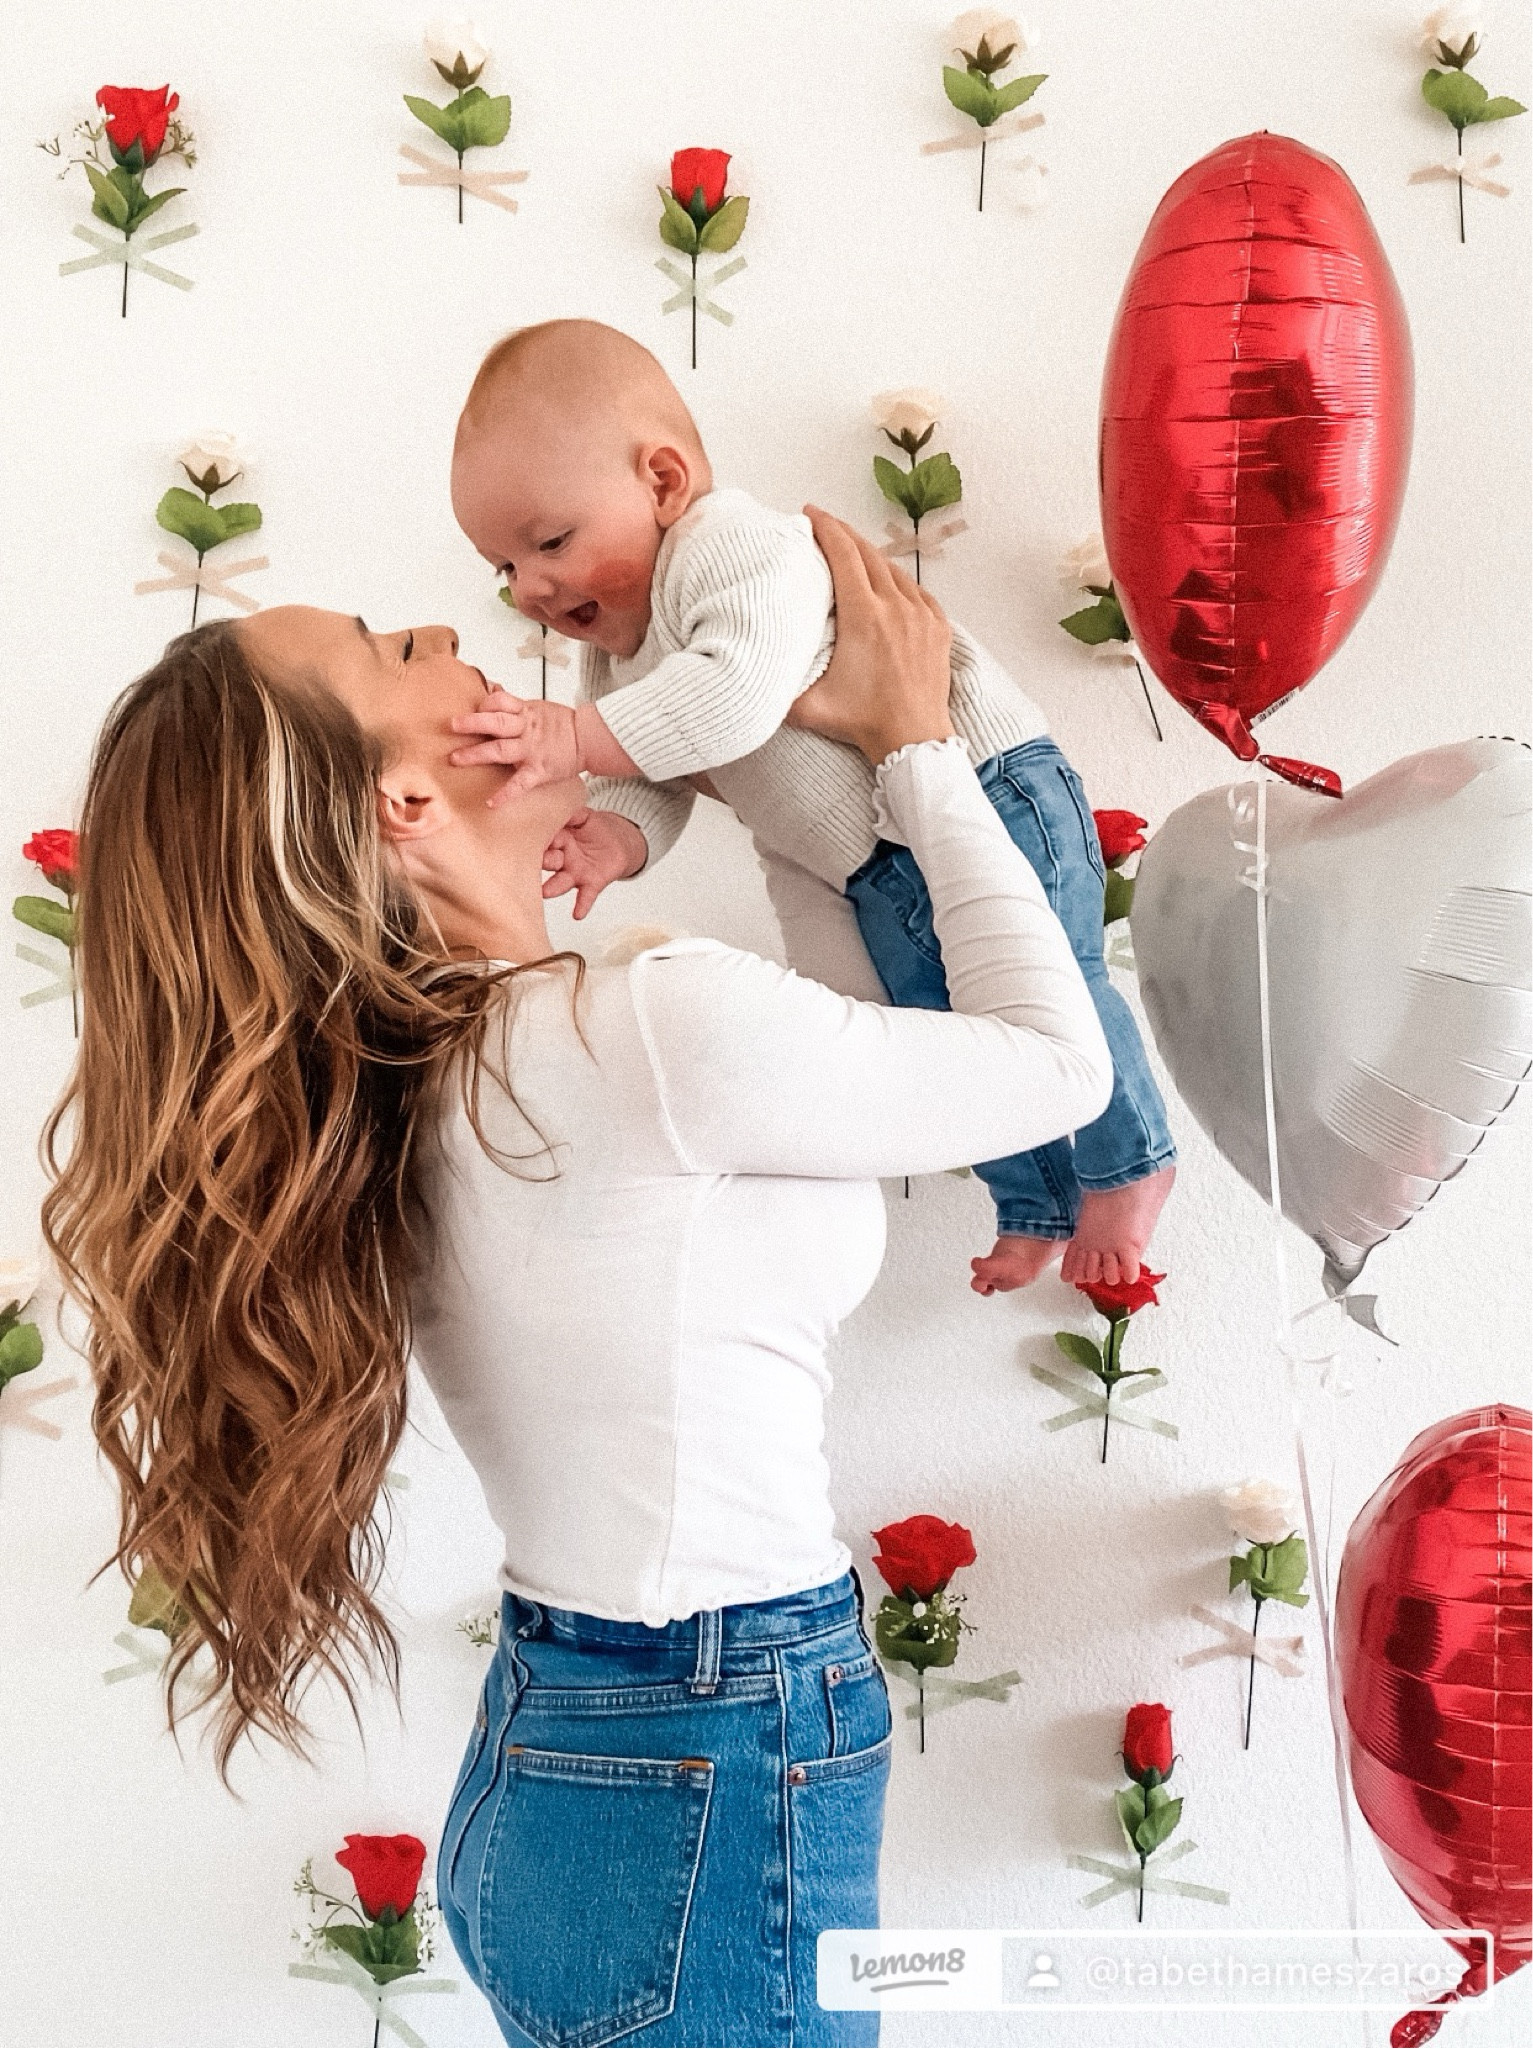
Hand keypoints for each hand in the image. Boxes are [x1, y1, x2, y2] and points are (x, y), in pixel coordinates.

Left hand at [450, 690, 580, 803]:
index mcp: (525, 712)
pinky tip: (491, 802)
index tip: (470, 708)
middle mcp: (526, 730)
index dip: (484, 703)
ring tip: (456, 759)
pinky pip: (520, 783)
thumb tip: (490, 688)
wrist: (588, 739)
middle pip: (496, 722)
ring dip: (477, 754)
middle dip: (473, 723)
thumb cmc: (561, 724)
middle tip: (452, 725)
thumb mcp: (536, 707)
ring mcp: (531, 751)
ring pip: (501, 750)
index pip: (500, 701)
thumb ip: (512, 703)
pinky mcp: (539, 771)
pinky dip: (506, 794)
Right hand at [541, 807, 647, 918]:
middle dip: (541, 862)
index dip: (537, 839)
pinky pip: (585, 897)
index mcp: (557, 839)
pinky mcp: (591, 884)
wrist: (617, 841)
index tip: (528, 837)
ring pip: (560, 882)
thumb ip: (571, 811)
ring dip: (552, 888)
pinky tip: (577, 914)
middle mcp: (562, 859)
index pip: (544, 839)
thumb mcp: (583, 814)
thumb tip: (560, 802)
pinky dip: (582, 906)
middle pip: (547, 862)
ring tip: (544, 892)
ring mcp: (574, 873)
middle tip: (534, 863)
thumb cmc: (595, 828)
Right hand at [785, 506, 954, 764]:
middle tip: (824, 525)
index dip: (825, 528)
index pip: (843, 554)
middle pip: (868, 553)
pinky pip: (918, 591)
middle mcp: (896, 607)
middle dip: (844, 533)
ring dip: (871, 555)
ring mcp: (922, 616)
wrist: (914, 741)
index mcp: (864, 616)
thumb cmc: (865, 724)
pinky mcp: (938, 628)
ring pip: (894, 569)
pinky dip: (899, 581)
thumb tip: (745, 674)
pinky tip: (887, 582)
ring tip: (852, 551)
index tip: (810, 514)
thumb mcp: (809, 709)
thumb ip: (776, 690)